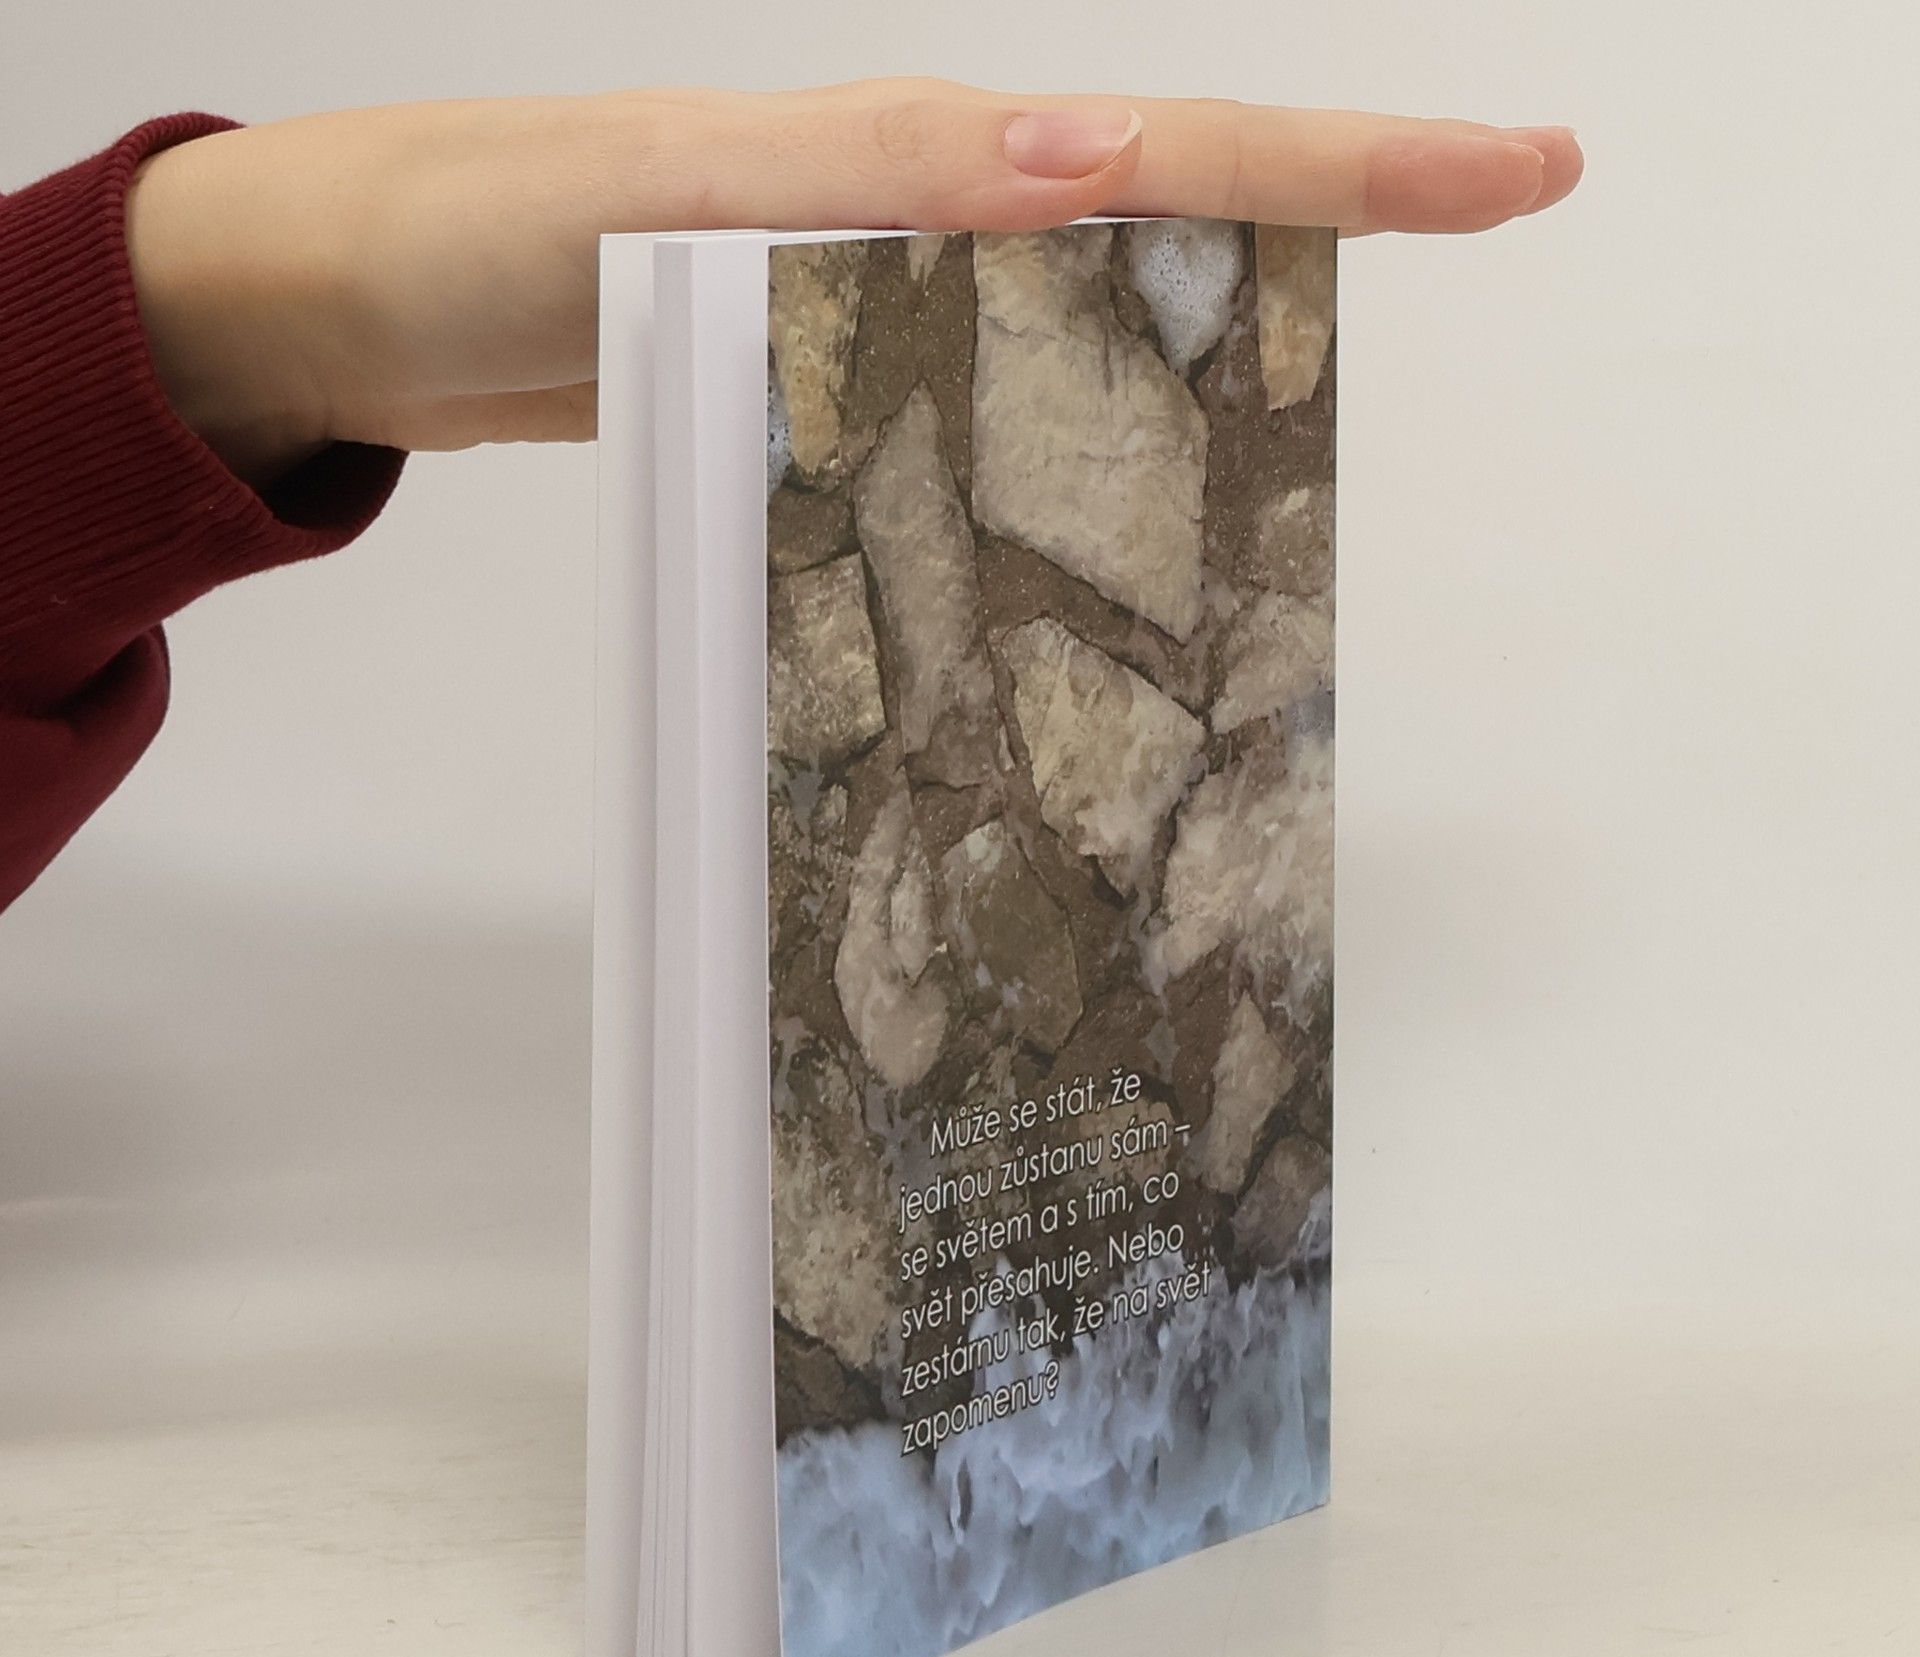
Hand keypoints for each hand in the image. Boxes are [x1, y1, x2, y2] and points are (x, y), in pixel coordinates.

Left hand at [124, 80, 1582, 482]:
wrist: (365, 298)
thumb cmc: (478, 234)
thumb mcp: (661, 200)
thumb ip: (858, 182)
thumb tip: (1079, 160)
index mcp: (904, 159)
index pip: (1166, 149)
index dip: (1346, 163)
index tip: (1512, 173)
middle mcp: (918, 217)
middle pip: (1173, 210)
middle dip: (1342, 216)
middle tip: (1504, 221)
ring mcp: (884, 297)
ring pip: (1096, 306)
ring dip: (1232, 324)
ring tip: (1363, 379)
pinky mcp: (836, 374)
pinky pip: (995, 386)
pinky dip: (1079, 417)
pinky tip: (1123, 477)